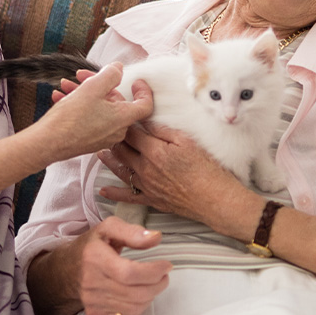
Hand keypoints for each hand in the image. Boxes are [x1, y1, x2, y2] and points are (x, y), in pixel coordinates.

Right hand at [38, 64, 153, 160]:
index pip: (145, 105)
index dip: (143, 90)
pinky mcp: (89, 140)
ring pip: (100, 108)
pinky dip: (79, 106)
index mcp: (123, 118)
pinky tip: (61, 97)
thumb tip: (119, 69)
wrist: (46, 144)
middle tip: (82, 76)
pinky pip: (90, 118)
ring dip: (85, 93)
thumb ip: (110, 75)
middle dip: (99, 85)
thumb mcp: (92, 88)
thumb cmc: (70, 119)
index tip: (135, 81)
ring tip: (66, 85)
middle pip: (116, 102)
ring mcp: (103, 137)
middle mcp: (117, 130)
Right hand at [79, 216, 170, 314]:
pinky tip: (139, 294)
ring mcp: (92, 301)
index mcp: (95, 258)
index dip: (153, 272)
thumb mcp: (108, 228)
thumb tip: (156, 238)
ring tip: (153, 282)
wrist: (67, 269)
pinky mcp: (95, 313)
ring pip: (134, 308)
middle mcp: (92, 282)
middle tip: (163, 274)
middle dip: (158, 284)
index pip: (129, 273)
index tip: (166, 265)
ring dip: (151, 296)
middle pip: (135, 294)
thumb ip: (132, 232)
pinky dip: (140, 307)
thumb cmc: (91, 246)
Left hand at [98, 121, 238, 225]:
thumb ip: (163, 130)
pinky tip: (103, 190)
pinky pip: (128, 196)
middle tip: (106, 130)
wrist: (215, 200)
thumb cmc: (207, 169)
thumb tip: (146, 119)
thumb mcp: (187, 142)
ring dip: (109, 160)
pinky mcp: (151, 199)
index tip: (117, 114)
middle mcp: (145, 169)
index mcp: (154, 151)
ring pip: (121, 170)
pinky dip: (114, 193)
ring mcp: (147, 186)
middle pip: (122, 150)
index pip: (131, 133)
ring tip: (100, 152)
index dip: (122, 121)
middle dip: (113, 138)